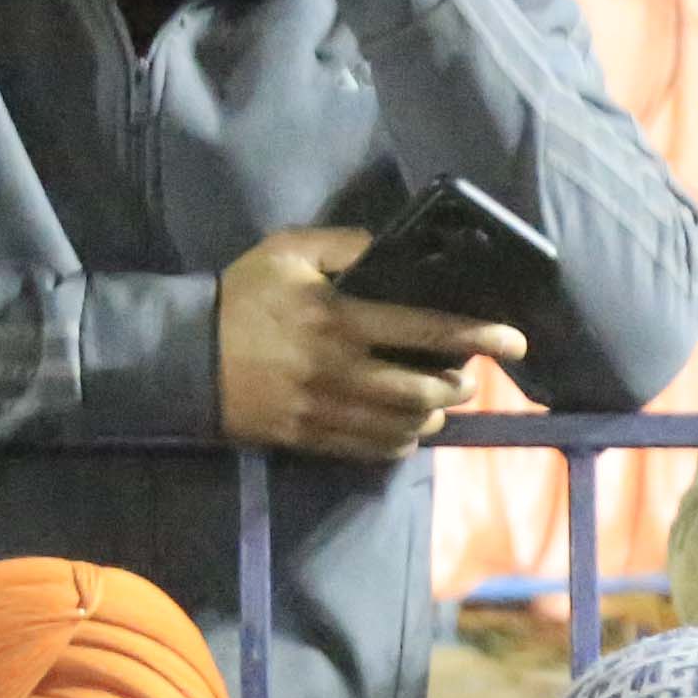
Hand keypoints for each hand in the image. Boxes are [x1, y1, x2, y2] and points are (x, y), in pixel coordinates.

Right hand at [221, 227, 521, 463]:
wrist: (183, 357)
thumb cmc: (241, 297)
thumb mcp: (286, 252)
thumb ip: (345, 246)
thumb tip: (392, 249)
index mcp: (338, 319)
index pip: (425, 330)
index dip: (477, 337)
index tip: (514, 341)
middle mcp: (339, 370)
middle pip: (423, 391)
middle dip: (459, 386)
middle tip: (467, 376)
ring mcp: (326, 411)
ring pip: (403, 427)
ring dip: (433, 416)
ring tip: (440, 402)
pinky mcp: (312, 439)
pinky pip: (373, 451)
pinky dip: (401, 442)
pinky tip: (407, 428)